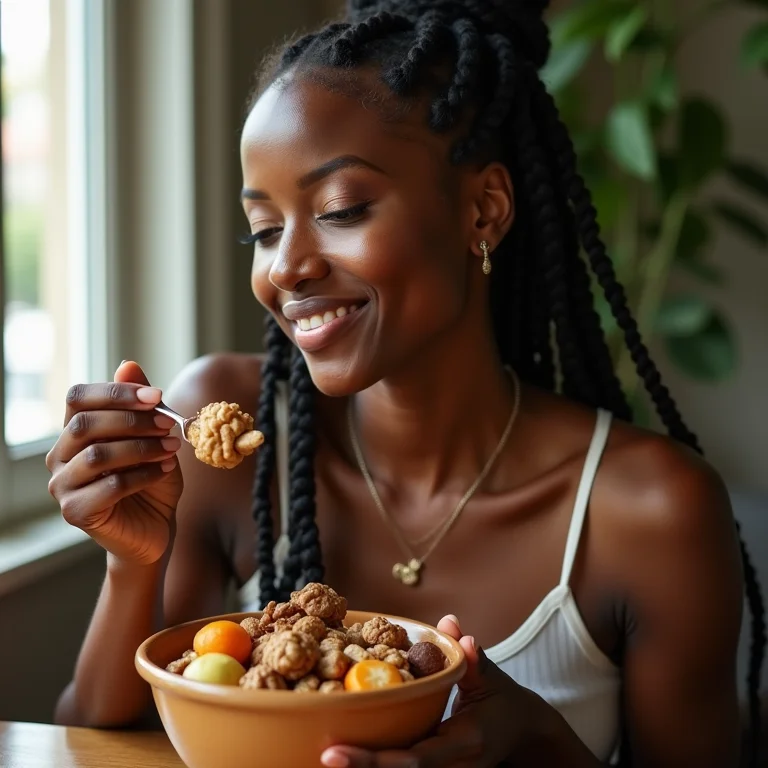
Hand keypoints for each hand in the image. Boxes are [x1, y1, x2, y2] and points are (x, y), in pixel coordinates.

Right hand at [46, 361, 183, 565]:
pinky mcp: (75, 512)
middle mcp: (59, 456)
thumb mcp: (154, 437)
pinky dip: (144, 474)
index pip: (78, 398)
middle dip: (133, 420)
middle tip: (170, 423)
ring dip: (141, 448)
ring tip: (172, 447)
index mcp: (74, 432)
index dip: (116, 392)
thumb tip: (128, 365)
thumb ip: (141, 405)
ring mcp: (62, 486)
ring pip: (97, 456)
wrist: (155, 528)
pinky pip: (109, 487)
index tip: (157, 396)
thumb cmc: (152, 478)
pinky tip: (166, 470)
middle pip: (85, 425)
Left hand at [321, 616, 538, 767]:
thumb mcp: (491, 678)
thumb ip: (470, 656)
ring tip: (325, 757)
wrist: (523, 736)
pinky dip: (376, 765)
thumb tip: (450, 623)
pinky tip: (348, 757)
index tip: (335, 752)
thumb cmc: (504, 702)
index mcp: (465, 743)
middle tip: (323, 754)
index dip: (374, 760)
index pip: (415, 759)